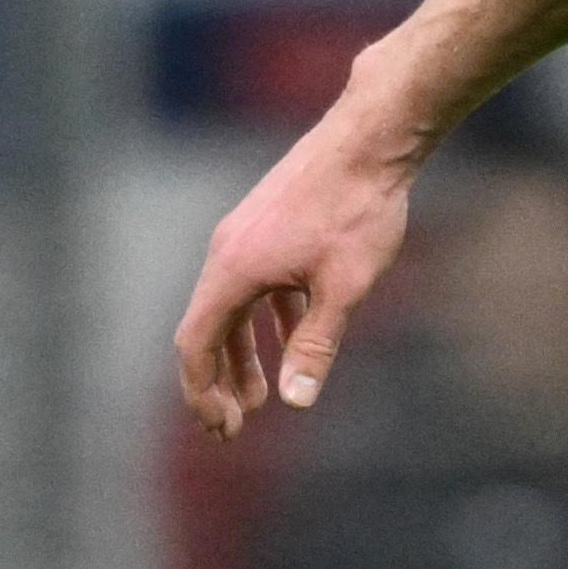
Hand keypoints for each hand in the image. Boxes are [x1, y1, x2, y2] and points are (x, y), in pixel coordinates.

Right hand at [173, 128, 420, 436]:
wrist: (371, 139)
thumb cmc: (359, 210)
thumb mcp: (343, 288)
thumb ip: (315, 346)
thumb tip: (296, 402)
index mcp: (234, 271)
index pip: (196, 345)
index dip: (203, 392)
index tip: (222, 429)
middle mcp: (228, 252)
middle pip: (209, 331)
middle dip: (219, 383)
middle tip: (234, 428)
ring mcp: (246, 237)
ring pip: (233, 309)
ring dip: (243, 356)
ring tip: (261, 398)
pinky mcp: (269, 227)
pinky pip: (256, 286)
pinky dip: (265, 321)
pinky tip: (291, 342)